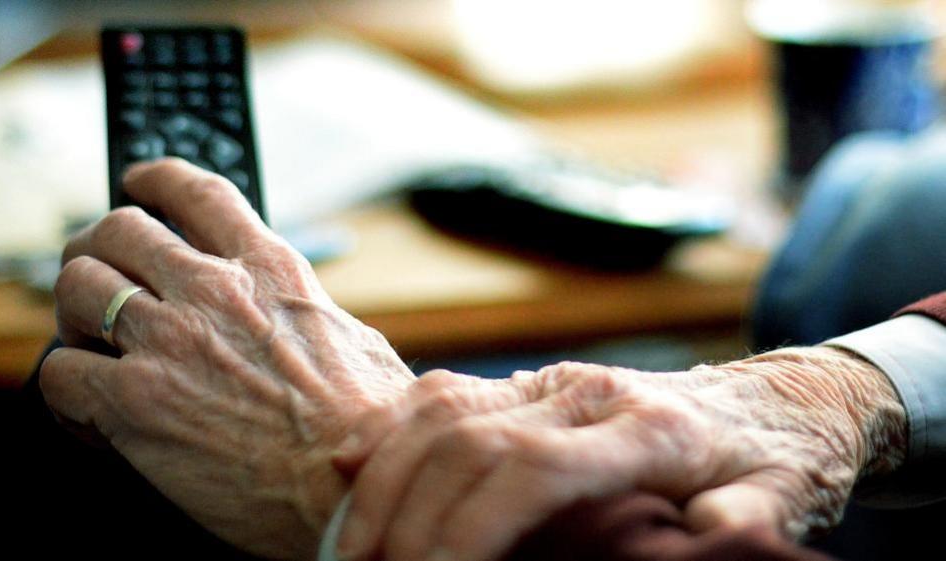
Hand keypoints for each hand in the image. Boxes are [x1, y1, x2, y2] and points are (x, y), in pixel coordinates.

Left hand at [40, 158, 415, 559]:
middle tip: (96, 267)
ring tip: (87, 336)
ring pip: (77, 286)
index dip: (158, 178)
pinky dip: (64, 388)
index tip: (140, 181)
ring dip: (75, 311)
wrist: (353, 482)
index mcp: (270, 270)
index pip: (197, 193)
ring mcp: (168, 342)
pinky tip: (83, 407)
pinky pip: (60, 373)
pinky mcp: (133, 402)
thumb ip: (308, 312)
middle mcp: (213, 292)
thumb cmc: (367, 423)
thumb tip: (301, 316)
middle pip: (118, 229)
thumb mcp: (354, 338)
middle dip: (96, 246)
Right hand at [333, 349, 905, 560]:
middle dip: (407, 521)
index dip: (468, 528)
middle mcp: (589, 394)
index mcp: (650, 429)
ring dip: (383, 482)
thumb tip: (702, 539)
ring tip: (349, 550)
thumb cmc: (773, 459)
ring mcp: (553, 381)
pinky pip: (441, 393)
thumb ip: (745, 521)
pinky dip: (389, 432)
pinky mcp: (530, 382)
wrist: (772, 398)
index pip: (533, 469)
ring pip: (441, 411)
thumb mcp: (782, 499)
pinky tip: (352, 475)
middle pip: (469, 443)